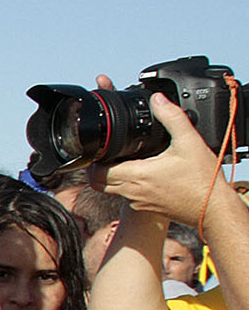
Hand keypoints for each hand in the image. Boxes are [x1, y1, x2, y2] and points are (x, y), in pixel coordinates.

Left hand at [101, 92, 227, 223]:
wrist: (214, 209)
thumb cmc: (203, 180)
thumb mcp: (189, 142)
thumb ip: (172, 117)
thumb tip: (157, 100)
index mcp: (137, 175)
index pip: (97, 171)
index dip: (95, 158)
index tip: (103, 147)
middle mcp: (133, 192)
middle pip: (98, 183)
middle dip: (98, 168)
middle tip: (108, 154)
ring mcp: (139, 202)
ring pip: (111, 190)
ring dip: (111, 177)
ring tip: (124, 161)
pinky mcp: (148, 208)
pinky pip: (128, 197)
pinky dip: (127, 185)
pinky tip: (144, 173)